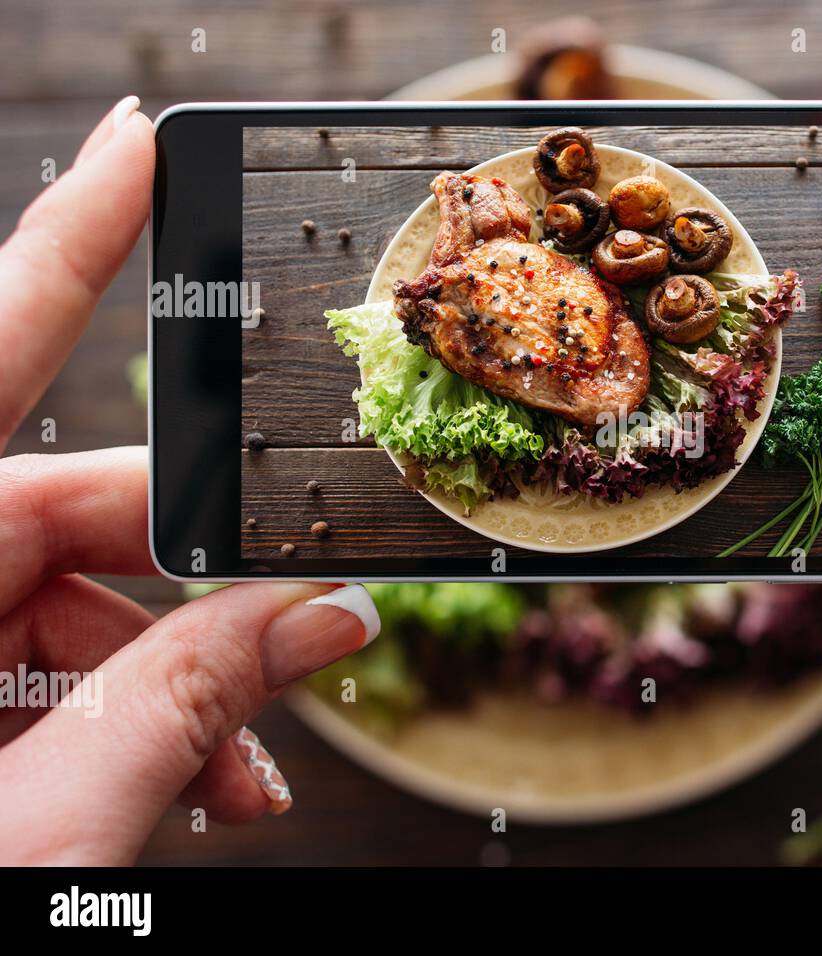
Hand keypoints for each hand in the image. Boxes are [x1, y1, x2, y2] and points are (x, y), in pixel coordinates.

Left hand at [0, 97, 379, 864]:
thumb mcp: (32, 830)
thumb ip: (179, 715)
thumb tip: (319, 623)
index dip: (70, 239)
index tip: (141, 150)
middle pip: (59, 510)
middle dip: (196, 588)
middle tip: (295, 645)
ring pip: (59, 605)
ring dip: (172, 687)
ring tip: (234, 783)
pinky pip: (29, 668)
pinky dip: (120, 724)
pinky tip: (186, 789)